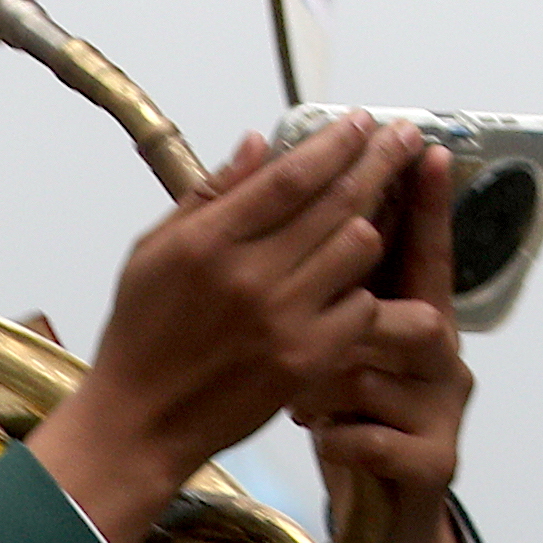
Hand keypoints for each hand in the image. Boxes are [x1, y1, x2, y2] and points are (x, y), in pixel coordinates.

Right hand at [25, 116, 407, 542]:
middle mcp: (249, 276)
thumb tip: (258, 142)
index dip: (336, 142)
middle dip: (379, 160)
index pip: (291, 176)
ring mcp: (283, 319)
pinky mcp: (307, 359)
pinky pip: (361, 305)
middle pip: (338, 201)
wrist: (139, 421)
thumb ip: (210, 195)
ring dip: (367, 225)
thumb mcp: (153, 252)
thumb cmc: (142, 332)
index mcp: (207, 242)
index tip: (364, 120)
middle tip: (402, 136)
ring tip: (364, 216)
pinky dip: (359, 290)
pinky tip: (346, 286)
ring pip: (360, 247)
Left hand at [307, 144, 482, 542]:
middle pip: (418, 305)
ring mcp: (442, 408)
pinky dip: (339, 435)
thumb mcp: (333, 343)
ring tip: (303, 397)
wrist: (374, 517)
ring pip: (384, 375)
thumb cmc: (347, 416)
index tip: (425, 151)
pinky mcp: (433, 460)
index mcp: (415, 318)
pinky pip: (378, 435)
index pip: (424, 250)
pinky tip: (319, 434)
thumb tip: (307, 213)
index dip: (427, 203)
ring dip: (335, 384)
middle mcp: (442, 357)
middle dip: (360, 306)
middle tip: (312, 301)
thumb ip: (328, 282)